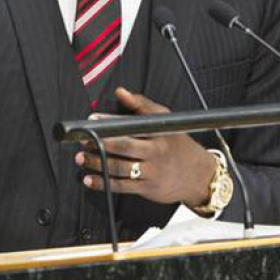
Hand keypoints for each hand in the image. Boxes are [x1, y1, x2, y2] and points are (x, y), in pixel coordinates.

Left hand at [76, 88, 216, 205]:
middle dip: (100, 142)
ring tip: (81, 158)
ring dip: (97, 162)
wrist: (198, 175)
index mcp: (160, 132)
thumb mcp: (166, 120)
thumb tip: (121, 92)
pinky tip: (90, 179)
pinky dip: (103, 183)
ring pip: (120, 167)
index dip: (110, 121)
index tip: (93, 119)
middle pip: (124, 146)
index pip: (132, 124)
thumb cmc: (178, 145)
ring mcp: (151, 171)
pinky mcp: (147, 187)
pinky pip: (121, 186)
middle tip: (83, 139)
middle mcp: (156, 151)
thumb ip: (142, 105)